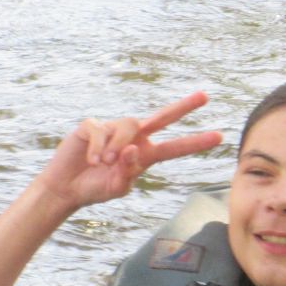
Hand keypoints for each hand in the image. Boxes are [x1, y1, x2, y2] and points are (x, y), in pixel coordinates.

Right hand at [33, 91, 223, 212]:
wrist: (66, 189)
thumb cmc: (95, 188)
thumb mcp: (117, 187)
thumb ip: (129, 170)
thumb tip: (133, 148)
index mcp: (145, 154)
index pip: (174, 147)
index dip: (195, 142)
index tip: (219, 137)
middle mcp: (134, 138)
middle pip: (162, 117)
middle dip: (184, 107)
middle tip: (206, 97)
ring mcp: (113, 128)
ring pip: (128, 126)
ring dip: (118, 146)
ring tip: (104, 163)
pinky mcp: (93, 125)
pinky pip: (102, 131)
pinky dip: (98, 148)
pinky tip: (92, 160)